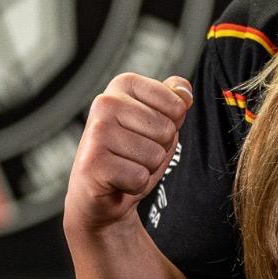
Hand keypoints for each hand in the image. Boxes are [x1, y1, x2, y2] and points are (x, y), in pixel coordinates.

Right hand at [63, 73, 193, 234]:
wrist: (102, 193)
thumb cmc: (132, 154)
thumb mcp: (159, 122)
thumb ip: (174, 101)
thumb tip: (185, 91)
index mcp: (123, 85)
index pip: (177, 105)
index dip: (171, 126)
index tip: (147, 133)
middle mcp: (105, 101)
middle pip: (167, 130)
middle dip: (159, 149)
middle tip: (135, 153)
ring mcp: (96, 131)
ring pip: (154, 155)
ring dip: (147, 168)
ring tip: (126, 165)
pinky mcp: (92, 162)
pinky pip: (139, 177)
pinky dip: (135, 185)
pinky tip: (118, 180)